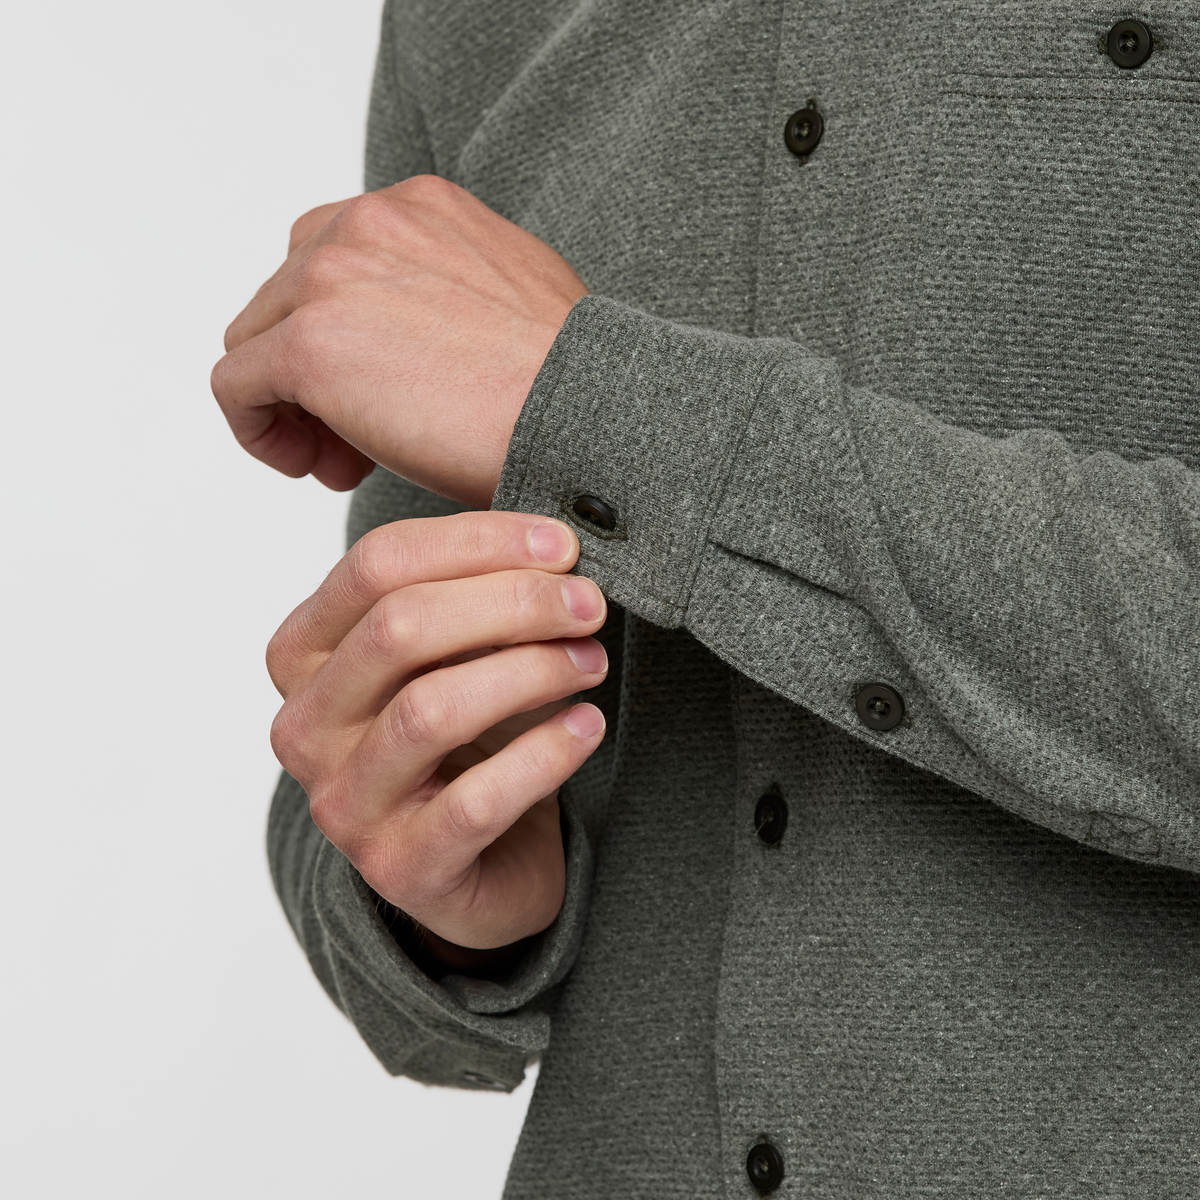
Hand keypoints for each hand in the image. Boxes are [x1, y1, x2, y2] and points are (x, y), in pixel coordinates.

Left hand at [211, 176, 589, 505]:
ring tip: (340, 461)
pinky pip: (236, 388)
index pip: (336, 253)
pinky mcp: (308, 345)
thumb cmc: (568, 382)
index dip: (346, 329)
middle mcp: (367, 221)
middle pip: (286, 295)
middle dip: (314, 371)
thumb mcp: (515, 292)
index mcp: (420, 205)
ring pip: (257, 341)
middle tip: (357, 437)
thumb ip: (455, 285)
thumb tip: (430, 329)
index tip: (382, 390)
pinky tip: (311, 467)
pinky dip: (260, 432)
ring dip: (292, 405)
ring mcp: (330, 279)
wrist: (584, 414)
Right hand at [267, 510, 607, 950]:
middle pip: (399, 629)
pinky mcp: (399, 866)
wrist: (479, 864)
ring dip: (530, 672)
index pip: (378, 565)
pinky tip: (587, 726)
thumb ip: (479, 596)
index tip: (562, 545)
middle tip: (588, 604)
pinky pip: (476, 800)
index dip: (477, 542)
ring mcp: (344, 803)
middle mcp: (305, 727)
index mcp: (305, 654)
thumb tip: (555, 548)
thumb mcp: (458, 655)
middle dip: (512, 602)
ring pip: (431, 709)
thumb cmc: (468, 739)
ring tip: (592, 661)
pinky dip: (543, 753)